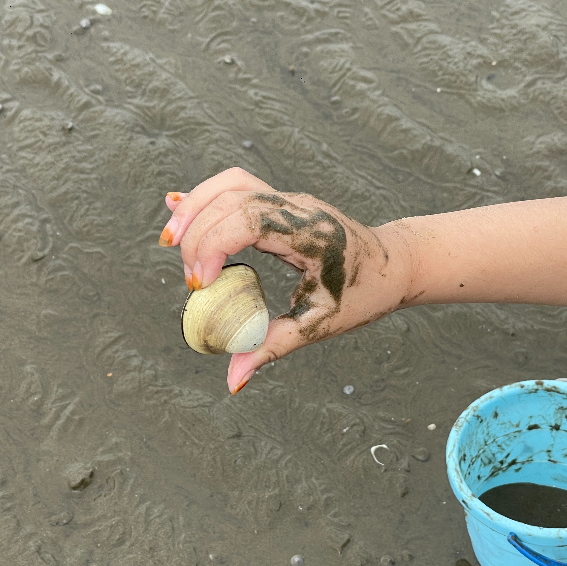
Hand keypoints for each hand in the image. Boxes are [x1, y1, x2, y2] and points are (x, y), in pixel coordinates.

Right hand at [161, 168, 414, 393]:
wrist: (395, 264)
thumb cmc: (364, 294)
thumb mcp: (319, 324)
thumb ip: (272, 347)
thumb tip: (232, 380)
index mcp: (309, 234)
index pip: (248, 218)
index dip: (214, 246)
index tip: (200, 286)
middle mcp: (296, 208)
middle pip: (230, 199)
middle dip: (198, 236)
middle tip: (192, 284)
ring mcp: (287, 200)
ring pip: (229, 184)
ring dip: (194, 208)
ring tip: (171, 241)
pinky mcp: (280, 203)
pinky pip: (236, 188)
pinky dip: (205, 199)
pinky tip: (178, 207)